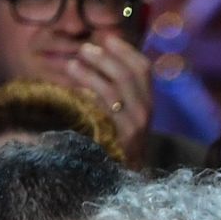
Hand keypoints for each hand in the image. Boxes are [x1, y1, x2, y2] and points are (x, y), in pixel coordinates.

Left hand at [65, 38, 155, 166]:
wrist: (126, 182)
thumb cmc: (119, 144)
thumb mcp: (126, 115)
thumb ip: (118, 90)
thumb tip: (97, 58)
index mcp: (148, 102)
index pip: (143, 69)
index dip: (125, 50)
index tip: (106, 37)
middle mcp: (145, 113)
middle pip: (128, 75)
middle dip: (105, 58)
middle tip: (84, 48)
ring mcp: (133, 127)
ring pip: (114, 91)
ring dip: (91, 74)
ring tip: (72, 64)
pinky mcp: (119, 139)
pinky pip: (103, 112)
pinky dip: (88, 98)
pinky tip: (74, 90)